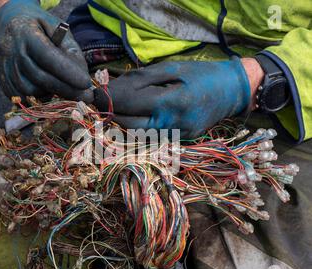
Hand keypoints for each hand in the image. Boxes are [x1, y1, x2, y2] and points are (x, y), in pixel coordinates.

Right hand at [0, 0, 92, 101]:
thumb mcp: (61, 33)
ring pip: (31, 92)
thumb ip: (72, 54)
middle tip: (86, 97)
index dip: (68, 72)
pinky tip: (49, 91)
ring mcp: (4, 68)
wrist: (13, 28)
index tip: (86, 83)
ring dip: (52, 94)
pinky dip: (39, 100)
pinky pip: (23, 99)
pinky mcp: (3, 82)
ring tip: (64, 88)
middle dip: (66, 90)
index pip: (48, 56)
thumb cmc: (44, 32)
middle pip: (41, 78)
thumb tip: (83, 81)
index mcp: (26, 33)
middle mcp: (12, 51)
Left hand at [94, 57, 251, 137]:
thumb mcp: (174, 68)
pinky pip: (152, 137)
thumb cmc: (203, 75)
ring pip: (139, 135)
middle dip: (112, 114)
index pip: (131, 104)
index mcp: (173, 102)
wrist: (234, 91)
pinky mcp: (181, 141)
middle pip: (131, 125)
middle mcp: (174, 125)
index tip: (94, 94)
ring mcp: (178, 137)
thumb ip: (143, 78)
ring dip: (122, 122)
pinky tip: (132, 117)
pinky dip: (138, 128)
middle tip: (100, 103)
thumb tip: (115, 86)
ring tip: (113, 109)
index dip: (110, 99)